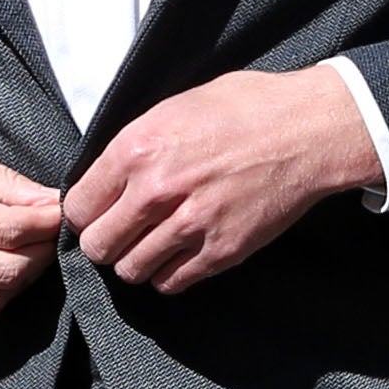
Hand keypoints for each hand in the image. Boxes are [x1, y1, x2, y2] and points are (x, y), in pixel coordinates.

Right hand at [0, 132, 61, 318]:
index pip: (9, 229)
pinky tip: (9, 264)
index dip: (45, 222)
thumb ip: (0, 180)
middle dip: (43, 249)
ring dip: (28, 272)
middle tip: (55, 228)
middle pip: (7, 268)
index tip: (60, 209)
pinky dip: (5, 290)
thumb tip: (48, 201)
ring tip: (35, 244)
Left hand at [63, 66, 379, 295]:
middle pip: (98, 245)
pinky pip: (171, 282)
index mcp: (138, 147)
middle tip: (120, 232)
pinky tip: (178, 254)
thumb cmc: (247, 108)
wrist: (310, 130)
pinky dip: (168, 274)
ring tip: (150, 244)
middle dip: (104, 241)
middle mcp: (157, 190)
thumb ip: (137, 144)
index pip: (79, 205)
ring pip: (130, 270)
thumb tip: (107, 174)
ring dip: (135, 260)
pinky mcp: (221, 251)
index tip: (98, 210)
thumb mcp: (176, 107)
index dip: (86, 210)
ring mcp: (190, 225)